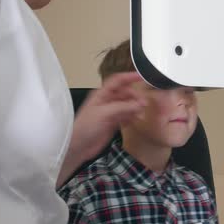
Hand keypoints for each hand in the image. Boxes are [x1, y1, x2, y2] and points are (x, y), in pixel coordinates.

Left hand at [57, 72, 144, 186]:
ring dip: (135, 108)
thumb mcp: (104, 113)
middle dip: (135, 97)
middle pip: (125, 93)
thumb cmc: (86, 127)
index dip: (130, 77)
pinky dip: (132, 117)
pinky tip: (135, 121)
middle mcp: (107, 101)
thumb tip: (140, 103)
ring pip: (127, 105)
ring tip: (141, 114)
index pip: (118, 81)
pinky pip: (126, 116)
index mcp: (102, 94)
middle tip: (144, 104)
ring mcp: (110, 112)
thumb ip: (123, 107)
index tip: (143, 77)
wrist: (79, 146)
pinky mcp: (113, 123)